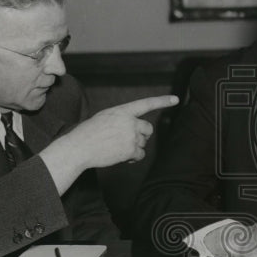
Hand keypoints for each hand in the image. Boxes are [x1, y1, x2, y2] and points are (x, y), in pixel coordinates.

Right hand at [40, 95, 177, 194]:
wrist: (79, 147)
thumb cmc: (89, 133)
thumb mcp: (105, 117)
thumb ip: (122, 118)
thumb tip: (135, 127)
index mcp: (122, 110)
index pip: (146, 104)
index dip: (162, 101)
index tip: (176, 99)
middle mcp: (129, 121)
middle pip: (148, 129)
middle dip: (142, 135)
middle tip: (127, 140)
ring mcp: (131, 135)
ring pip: (143, 143)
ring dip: (134, 147)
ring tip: (117, 148)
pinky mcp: (131, 149)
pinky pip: (140, 154)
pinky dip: (133, 157)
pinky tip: (121, 156)